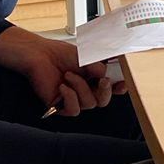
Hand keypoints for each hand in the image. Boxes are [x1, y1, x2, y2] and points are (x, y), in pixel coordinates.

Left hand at [0, 26, 125, 116]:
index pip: (112, 87)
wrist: (39, 56)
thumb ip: (98, 67)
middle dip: (106, 91)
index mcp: (94, 78)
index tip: (123, 83)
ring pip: (89, 104)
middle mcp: (85, 89)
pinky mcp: (60, 105)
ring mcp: (73, 98)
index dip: (120, 88)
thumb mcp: (85, 57)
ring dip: (80, 87)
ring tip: (69, 74)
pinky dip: (70, 96)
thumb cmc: (59, 54)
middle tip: (102, 80)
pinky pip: (73, 109)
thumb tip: (106, 74)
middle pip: (103, 101)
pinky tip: (63, 86)